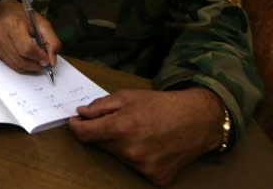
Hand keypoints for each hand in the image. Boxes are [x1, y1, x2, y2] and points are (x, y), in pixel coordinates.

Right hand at [0, 0, 59, 72]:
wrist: (1, 10)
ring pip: (15, 65)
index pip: (27, 48)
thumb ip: (52, 41)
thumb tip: (51, 61)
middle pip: (21, 59)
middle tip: (43, 63)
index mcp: (13, 24)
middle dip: (35, 65)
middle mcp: (0, 34)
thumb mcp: (42, 23)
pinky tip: (26, 59)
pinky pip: (10, 64)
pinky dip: (21, 65)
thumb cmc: (22, 16)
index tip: (47, 60)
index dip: (39, 57)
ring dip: (29, 67)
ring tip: (36, 62)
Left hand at [68, 87, 226, 184]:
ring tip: (140, 132)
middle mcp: (130, 151)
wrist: (198, 119)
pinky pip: (136, 167)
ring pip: (118, 156)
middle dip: (103, 132)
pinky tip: (151, 146)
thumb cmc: (161, 104)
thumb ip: (100, 106)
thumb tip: (80, 114)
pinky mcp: (156, 178)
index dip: (76, 127)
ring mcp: (143, 167)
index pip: (84, 134)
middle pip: (102, 144)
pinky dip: (138, 157)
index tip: (75, 122)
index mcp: (121, 127)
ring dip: (121, 145)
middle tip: (119, 122)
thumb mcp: (128, 96)